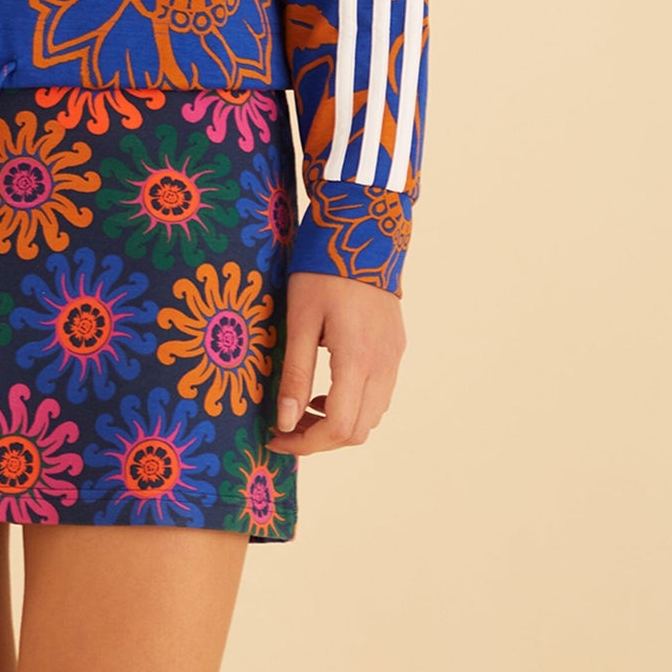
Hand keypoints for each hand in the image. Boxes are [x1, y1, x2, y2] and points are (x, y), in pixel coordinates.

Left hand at [266, 271, 404, 455]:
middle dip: (321, 439)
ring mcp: (393, 356)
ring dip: (339, 423)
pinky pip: (380, 394)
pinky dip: (354, 404)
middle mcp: (383, 365)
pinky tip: (328, 388)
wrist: (363, 228)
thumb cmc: (323, 270)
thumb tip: (285, 422)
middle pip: (359, 431)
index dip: (306, 443)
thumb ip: (295, 373)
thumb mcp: (299, 319)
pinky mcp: (395, 346)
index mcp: (358, 361)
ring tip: (303, 406)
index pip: (339, 429)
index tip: (276, 437)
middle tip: (286, 425)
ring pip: (372, 416)